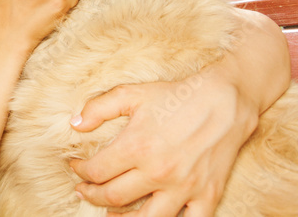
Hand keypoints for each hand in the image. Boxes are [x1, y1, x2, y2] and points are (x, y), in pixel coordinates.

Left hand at [68, 75, 257, 216]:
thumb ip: (98, 108)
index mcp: (137, 147)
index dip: (80, 172)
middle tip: (83, 191)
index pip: (97, 172)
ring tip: (109, 212)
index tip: (75, 167)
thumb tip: (75, 124)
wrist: (223, 102)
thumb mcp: (131, 94)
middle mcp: (158, 172)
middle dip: (91, 195)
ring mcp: (184, 188)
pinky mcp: (207, 195)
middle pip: (113, 198)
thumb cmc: (174, 96)